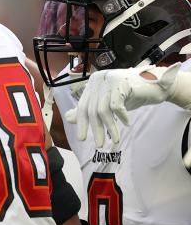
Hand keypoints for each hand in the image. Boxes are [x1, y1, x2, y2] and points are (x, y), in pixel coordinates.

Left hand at [64, 64, 180, 146]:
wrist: (156, 84)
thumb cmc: (130, 94)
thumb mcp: (108, 103)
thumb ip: (90, 109)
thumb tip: (68, 118)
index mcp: (92, 83)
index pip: (82, 106)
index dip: (81, 123)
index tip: (82, 139)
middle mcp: (98, 79)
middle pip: (92, 109)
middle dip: (96, 129)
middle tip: (99, 145)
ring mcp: (110, 79)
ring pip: (103, 109)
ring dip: (109, 127)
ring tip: (115, 139)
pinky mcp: (122, 82)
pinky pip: (116, 105)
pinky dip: (120, 116)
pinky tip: (126, 123)